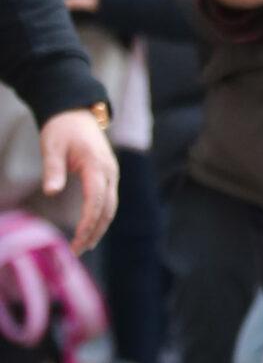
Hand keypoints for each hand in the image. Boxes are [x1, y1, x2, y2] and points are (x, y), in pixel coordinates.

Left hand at [38, 109, 118, 252]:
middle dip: (94, 231)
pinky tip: (90, 230)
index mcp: (96, 164)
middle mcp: (110, 171)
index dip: (88, 221)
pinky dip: (101, 218)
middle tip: (78, 250)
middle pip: (108, 208)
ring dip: (99, 228)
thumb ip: (52, 169)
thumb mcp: (52, 146)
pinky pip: (108, 201)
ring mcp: (112, 174)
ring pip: (111, 207)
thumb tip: (50, 192)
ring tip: (84, 245)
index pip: (96, 199)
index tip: (78, 238)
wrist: (76, 112)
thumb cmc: (62, 128)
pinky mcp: (109, 177)